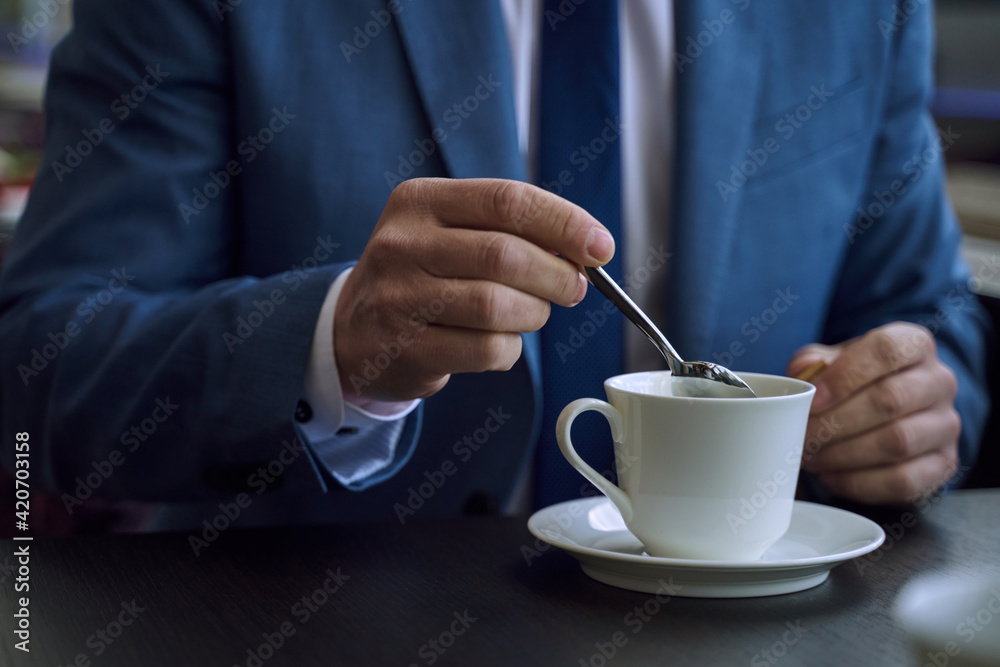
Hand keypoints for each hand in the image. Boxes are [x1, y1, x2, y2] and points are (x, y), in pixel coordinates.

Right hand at [335, 178, 614, 400]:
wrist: (352, 331)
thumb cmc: (423, 275)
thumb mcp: (450, 232)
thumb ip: (510, 231)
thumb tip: (587, 250)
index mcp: (420, 201)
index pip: (506, 200)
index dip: (564, 223)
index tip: (600, 247)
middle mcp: (402, 244)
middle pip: (505, 255)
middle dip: (557, 276)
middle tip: (575, 288)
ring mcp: (398, 299)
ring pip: (496, 306)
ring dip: (534, 314)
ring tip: (533, 314)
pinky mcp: (404, 350)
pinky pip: (485, 350)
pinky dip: (509, 349)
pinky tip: (498, 342)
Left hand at [786, 322, 959, 504]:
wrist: (888, 415)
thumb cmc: (854, 382)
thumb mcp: (829, 362)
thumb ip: (812, 364)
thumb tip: (804, 374)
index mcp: (913, 344)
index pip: (885, 350)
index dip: (844, 376)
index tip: (813, 400)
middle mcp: (939, 381)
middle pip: (891, 399)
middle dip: (837, 422)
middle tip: (804, 435)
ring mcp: (947, 424)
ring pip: (898, 441)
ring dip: (845, 453)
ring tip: (813, 456)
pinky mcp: (944, 463)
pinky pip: (903, 479)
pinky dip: (859, 482)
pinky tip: (832, 476)